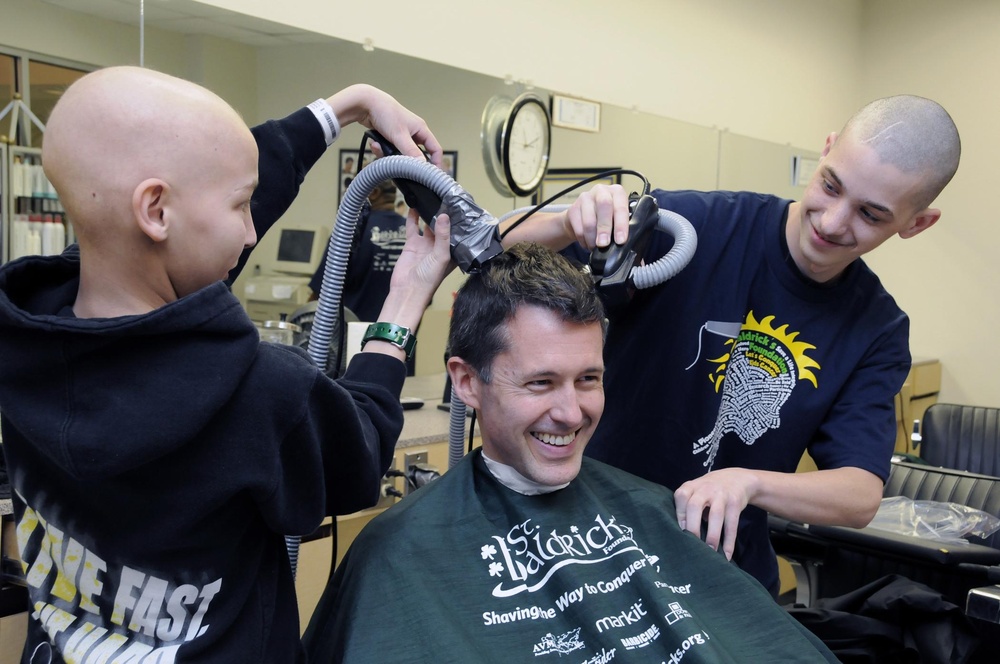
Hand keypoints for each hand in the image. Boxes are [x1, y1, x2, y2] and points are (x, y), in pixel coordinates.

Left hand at [326, 84, 442, 165]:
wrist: (365, 104)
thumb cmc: (386, 113)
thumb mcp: (400, 135)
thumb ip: (411, 152)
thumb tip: (422, 166)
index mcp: (421, 129)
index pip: (435, 149)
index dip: (436, 163)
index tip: (432, 176)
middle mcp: (413, 132)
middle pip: (415, 154)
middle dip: (405, 160)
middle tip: (398, 166)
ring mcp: (401, 135)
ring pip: (400, 154)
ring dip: (389, 154)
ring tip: (379, 148)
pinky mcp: (390, 137)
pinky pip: (389, 150)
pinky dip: (381, 149)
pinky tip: (374, 143)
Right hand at [365, 212, 452, 360]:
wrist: (407, 290)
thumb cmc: (429, 280)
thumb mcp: (441, 256)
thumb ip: (442, 236)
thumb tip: (444, 216)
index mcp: (453, 253)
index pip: (459, 234)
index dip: (461, 222)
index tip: (462, 207)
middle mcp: (441, 248)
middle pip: (444, 227)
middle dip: (445, 215)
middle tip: (447, 197)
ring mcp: (426, 245)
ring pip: (428, 224)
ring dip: (429, 213)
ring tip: (431, 198)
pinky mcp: (412, 244)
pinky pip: (413, 227)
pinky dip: (413, 217)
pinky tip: (414, 206)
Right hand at [564, 183, 630, 249]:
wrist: (583, 217)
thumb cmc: (605, 218)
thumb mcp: (617, 218)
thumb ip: (623, 224)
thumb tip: (625, 241)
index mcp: (617, 192)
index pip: (620, 207)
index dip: (621, 225)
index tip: (620, 240)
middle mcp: (601, 191)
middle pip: (603, 206)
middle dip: (604, 228)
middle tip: (604, 244)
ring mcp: (585, 198)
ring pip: (589, 221)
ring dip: (592, 238)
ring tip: (595, 247)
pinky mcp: (573, 208)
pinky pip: (578, 228)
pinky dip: (584, 240)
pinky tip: (587, 244)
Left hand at [673, 467, 759, 560]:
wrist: (738, 479)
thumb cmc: (710, 491)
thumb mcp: (697, 491)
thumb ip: (688, 506)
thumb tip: (682, 535)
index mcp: (692, 486)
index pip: (681, 497)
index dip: (680, 515)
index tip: (681, 532)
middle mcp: (705, 488)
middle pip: (695, 506)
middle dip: (692, 527)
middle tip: (693, 546)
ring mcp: (721, 495)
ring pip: (715, 515)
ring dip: (712, 536)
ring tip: (710, 552)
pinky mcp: (735, 503)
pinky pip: (732, 524)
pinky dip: (729, 541)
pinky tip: (727, 554)